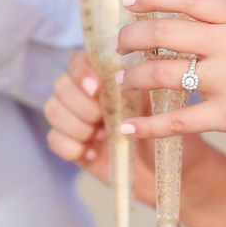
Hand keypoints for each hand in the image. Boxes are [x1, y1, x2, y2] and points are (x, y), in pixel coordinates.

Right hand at [45, 50, 159, 202]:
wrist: (172, 166)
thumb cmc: (168, 126)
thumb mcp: (159, 99)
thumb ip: (141, 80)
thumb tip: (126, 69)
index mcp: (107, 74)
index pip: (78, 60)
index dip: (81, 72)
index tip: (97, 89)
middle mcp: (88, 93)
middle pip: (61, 85)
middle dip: (82, 105)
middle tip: (104, 120)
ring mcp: (79, 119)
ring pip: (53, 109)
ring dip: (77, 125)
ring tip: (103, 137)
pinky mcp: (74, 145)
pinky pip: (54, 139)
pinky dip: (73, 147)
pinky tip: (95, 153)